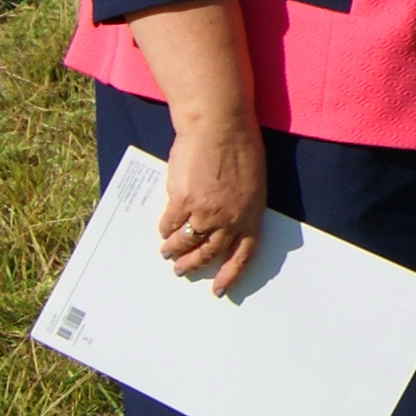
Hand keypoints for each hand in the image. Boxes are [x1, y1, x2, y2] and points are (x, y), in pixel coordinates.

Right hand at [155, 111, 266, 295]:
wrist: (219, 126)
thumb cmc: (239, 148)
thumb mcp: (252, 184)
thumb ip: (239, 208)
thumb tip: (223, 228)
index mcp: (251, 216)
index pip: (243, 255)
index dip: (230, 275)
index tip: (219, 290)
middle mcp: (230, 219)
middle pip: (209, 253)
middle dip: (193, 264)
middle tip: (181, 270)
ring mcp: (205, 212)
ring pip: (186, 241)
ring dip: (174, 250)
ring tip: (167, 253)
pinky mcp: (183, 201)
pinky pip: (170, 224)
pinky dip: (165, 230)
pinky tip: (162, 231)